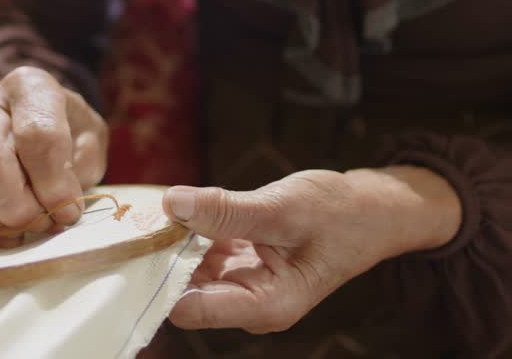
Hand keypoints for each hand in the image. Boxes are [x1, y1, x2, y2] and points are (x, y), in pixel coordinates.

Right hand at [0, 66, 108, 240]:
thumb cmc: (73, 137)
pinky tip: (4, 232)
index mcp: (30, 87)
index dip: (52, 181)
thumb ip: (81, 165)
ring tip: (22, 230)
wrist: (47, 136)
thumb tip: (60, 203)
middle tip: (43, 223)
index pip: (36, 132)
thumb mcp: (91, 141)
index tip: (68, 210)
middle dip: (16, 202)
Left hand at [163, 167, 461, 332]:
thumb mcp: (283, 209)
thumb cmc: (341, 214)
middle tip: (138, 214)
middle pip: (185, 289)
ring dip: (174, 240)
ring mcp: (245, 284)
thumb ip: (226, 211)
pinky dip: (191, 230)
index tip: (138, 238)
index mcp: (264, 305)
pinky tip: (179, 208)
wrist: (373, 210)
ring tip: (153, 207)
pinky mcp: (242, 263)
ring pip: (190, 268)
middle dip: (162, 255)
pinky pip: (204, 251)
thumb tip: (173, 203)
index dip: (159, 276)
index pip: (189, 308)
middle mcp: (250, 302)